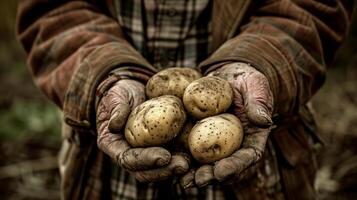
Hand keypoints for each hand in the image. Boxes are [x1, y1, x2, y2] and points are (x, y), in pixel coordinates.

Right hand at [96, 79, 189, 181]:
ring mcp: (147, 153)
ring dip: (176, 168)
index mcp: (115, 146)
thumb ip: (116, 110)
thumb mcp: (115, 97)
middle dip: (164, 170)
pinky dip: (185, 159)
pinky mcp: (162, 148)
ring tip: (191, 163)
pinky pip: (172, 157)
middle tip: (182, 165)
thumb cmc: (121, 93)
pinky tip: (197, 156)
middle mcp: (131, 154)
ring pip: (161, 169)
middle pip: (145, 171)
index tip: (164, 156)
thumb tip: (114, 125)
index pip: (128, 159)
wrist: (134, 89)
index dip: (145, 160)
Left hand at [181, 62, 272, 186]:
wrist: (225, 76)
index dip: (236, 166)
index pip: (248, 156)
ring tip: (183, 180)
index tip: (222, 171)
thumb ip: (259, 101)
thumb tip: (263, 121)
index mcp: (251, 137)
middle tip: (199, 180)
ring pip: (206, 164)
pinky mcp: (197, 138)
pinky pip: (190, 150)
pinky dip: (181, 158)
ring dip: (195, 174)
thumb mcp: (255, 84)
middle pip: (224, 166)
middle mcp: (233, 145)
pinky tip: (169, 164)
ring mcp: (215, 143)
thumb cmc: (244, 79)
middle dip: (211, 176)